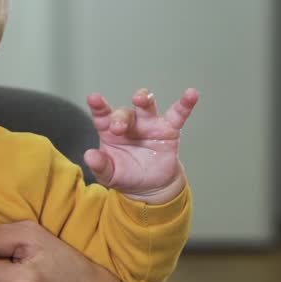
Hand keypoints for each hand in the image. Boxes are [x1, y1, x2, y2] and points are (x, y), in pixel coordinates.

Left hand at [84, 87, 198, 202]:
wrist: (150, 187)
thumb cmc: (126, 175)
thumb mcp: (109, 175)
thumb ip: (99, 166)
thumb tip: (89, 155)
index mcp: (110, 131)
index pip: (102, 116)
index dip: (98, 106)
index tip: (94, 98)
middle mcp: (129, 124)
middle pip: (124, 113)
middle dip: (121, 118)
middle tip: (118, 128)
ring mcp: (149, 124)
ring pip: (147, 106)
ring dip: (144, 99)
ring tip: (140, 98)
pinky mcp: (169, 129)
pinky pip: (178, 114)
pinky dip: (185, 104)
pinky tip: (191, 95)